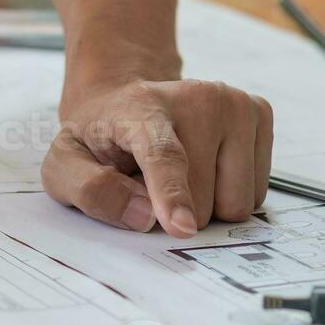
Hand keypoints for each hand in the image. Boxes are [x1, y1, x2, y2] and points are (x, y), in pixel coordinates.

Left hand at [42, 77, 272, 236]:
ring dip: (208, 204)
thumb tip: (142, 216)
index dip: (172, 194)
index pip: (163, 155)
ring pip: (237, 202)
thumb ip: (88, 189)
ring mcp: (233, 103)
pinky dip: (230, 192)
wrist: (130, 99)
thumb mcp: (66, 163)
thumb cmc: (100, 139)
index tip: (182, 227)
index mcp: (140, 107)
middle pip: (203, 200)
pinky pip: (256, 193)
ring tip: (181, 174)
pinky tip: (207, 166)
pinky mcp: (259, 113)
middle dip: (177, 211)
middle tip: (152, 184)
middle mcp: (196, 97)